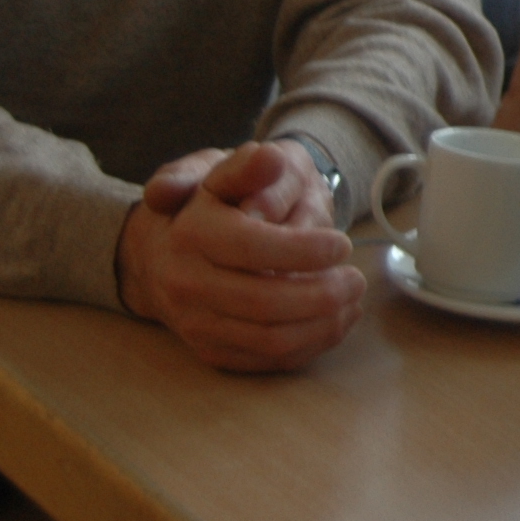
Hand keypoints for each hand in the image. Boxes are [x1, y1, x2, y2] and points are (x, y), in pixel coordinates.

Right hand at [115, 143, 363, 372]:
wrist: (163, 253)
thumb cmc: (207, 205)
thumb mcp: (220, 172)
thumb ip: (246, 165)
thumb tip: (268, 160)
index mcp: (191, 234)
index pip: (253, 248)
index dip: (305, 250)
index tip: (343, 244)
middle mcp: (187, 284)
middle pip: (264, 303)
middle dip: (323, 294)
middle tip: (357, 279)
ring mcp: (196, 323)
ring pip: (270, 339)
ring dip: (323, 325)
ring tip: (353, 300)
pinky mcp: (212, 351)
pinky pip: (266, 360)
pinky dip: (310, 345)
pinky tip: (335, 321)